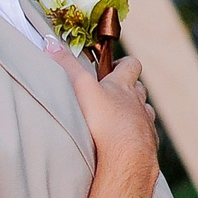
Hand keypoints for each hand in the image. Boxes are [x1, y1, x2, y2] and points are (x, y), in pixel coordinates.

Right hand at [46, 41, 156, 167]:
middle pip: (139, 89)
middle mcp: (138, 102)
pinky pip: (146, 136)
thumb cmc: (103, 119)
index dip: (124, 63)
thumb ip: (66, 65)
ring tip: (119, 120)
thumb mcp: (80, 87)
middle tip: (112, 95)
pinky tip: (126, 143)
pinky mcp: (147, 145)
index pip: (131, 64)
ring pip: (144, 112)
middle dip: (129, 89)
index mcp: (123, 85)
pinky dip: (137, 136)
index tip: (112, 67)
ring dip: (134, 112)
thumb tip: (49, 42)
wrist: (126, 156)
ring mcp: (145, 124)